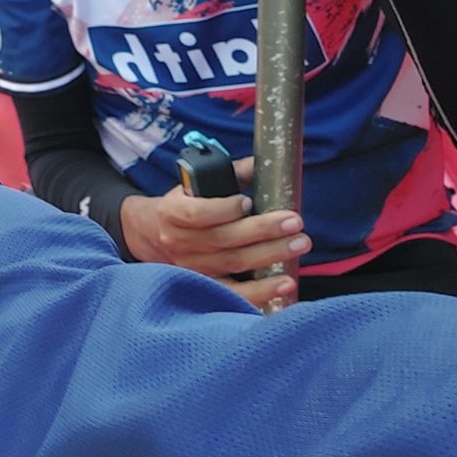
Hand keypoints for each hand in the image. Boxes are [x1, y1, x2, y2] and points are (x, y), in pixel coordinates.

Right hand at [119, 158, 305, 308]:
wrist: (157, 236)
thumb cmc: (185, 207)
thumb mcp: (196, 186)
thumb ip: (231, 174)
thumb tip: (266, 161)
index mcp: (172, 212)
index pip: (196, 213)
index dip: (223, 209)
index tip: (248, 201)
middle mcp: (179, 242)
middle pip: (222, 239)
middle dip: (263, 229)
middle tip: (294, 221)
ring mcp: (193, 268)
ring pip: (234, 264)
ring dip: (270, 255)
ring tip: (299, 244)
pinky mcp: (207, 287)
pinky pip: (235, 294)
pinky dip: (262, 291)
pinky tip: (285, 283)